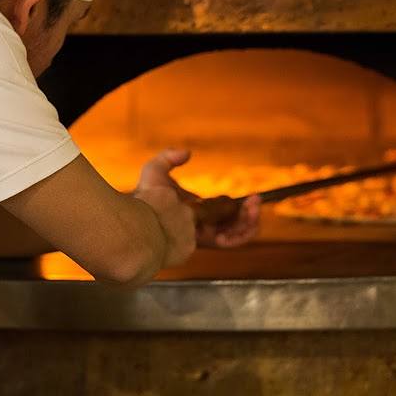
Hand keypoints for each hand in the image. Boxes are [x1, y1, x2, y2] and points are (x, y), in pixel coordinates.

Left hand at [137, 149, 260, 249]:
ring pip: (234, 233)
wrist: (139, 219)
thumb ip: (169, 157)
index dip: (235, 206)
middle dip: (247, 213)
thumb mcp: (155, 170)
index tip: (249, 197)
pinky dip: (243, 231)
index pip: (220, 212)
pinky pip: (231, 242)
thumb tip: (187, 153)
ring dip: (249, 221)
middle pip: (231, 224)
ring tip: (255, 205)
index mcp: (191, 213)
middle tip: (256, 200)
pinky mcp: (205, 242)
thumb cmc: (144, 198)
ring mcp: (202, 236)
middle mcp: (199, 227)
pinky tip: (248, 216)